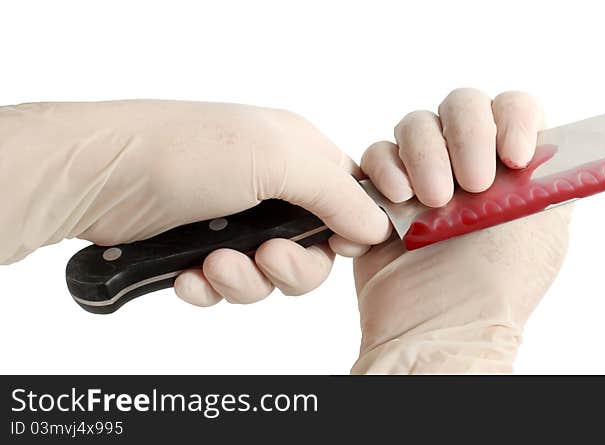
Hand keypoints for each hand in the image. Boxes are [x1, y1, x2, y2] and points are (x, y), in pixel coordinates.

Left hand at [0, 100, 389, 304]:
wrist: (96, 177)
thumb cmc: (182, 150)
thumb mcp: (276, 159)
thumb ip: (336, 194)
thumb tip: (378, 225)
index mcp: (297, 151)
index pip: (348, 199)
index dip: (346, 230)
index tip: (334, 247)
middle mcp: (270, 183)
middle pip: (313, 248)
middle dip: (290, 267)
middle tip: (264, 258)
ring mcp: (235, 216)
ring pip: (270, 274)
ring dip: (245, 280)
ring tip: (213, 265)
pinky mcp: (201, 244)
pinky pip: (228, 283)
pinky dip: (211, 286)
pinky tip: (188, 275)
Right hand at [350, 89, 571, 373]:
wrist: (438, 328)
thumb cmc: (496, 286)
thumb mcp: (542, 223)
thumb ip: (544, 168)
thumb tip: (539, 134)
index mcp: (514, 168)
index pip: (515, 108)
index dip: (512, 119)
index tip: (513, 156)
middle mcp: (470, 163)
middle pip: (463, 105)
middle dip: (467, 135)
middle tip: (472, 184)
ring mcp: (425, 174)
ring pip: (416, 124)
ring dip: (424, 155)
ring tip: (431, 203)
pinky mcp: (383, 191)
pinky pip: (377, 155)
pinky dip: (385, 171)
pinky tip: (397, 204)